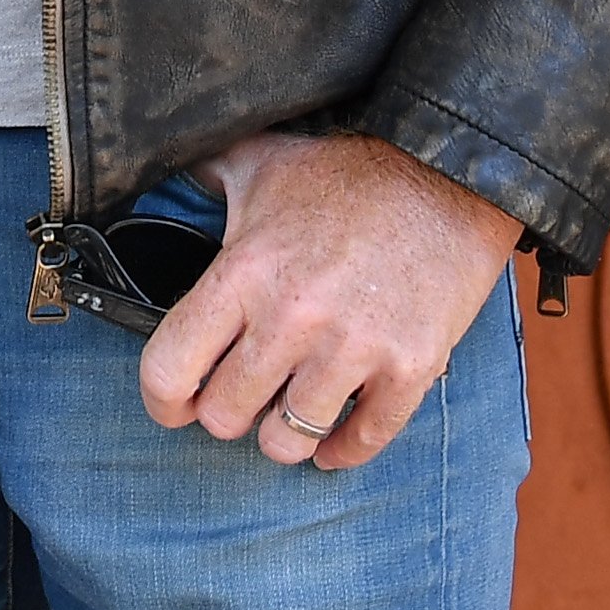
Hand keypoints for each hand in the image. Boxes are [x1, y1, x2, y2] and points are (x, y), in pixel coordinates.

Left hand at [135, 132, 519, 472]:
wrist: (448, 174)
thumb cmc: (348, 170)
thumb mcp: (260, 161)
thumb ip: (208, 172)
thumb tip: (164, 159)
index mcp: (244, 272)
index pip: (169, 368)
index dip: (162, 399)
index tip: (174, 404)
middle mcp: (292, 318)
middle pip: (226, 416)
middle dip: (227, 413)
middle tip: (242, 398)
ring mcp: (353, 348)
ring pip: (289, 440)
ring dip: (283, 436)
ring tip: (286, 415)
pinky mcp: (410, 368)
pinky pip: (364, 440)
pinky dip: (343, 450)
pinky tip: (333, 440)